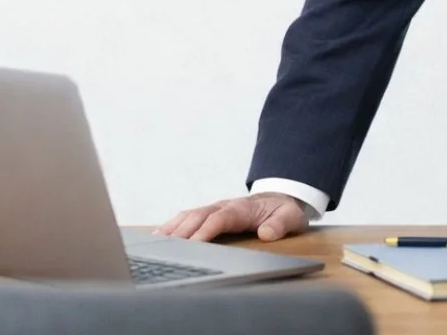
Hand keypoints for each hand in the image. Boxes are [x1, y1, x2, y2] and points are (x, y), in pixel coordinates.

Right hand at [155, 192, 310, 242]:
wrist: (281, 198)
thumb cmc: (284, 211)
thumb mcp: (291, 217)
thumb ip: (280, 225)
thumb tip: (266, 233)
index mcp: (242, 209)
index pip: (219, 219)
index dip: (205, 230)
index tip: (193, 244)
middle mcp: (224, 206)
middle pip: (198, 216)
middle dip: (182, 231)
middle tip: (165, 247)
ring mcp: (215, 208)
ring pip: (189, 215)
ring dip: (173, 227)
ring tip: (155, 242)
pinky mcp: (210, 213)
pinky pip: (188, 217)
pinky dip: (172, 225)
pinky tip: (158, 236)